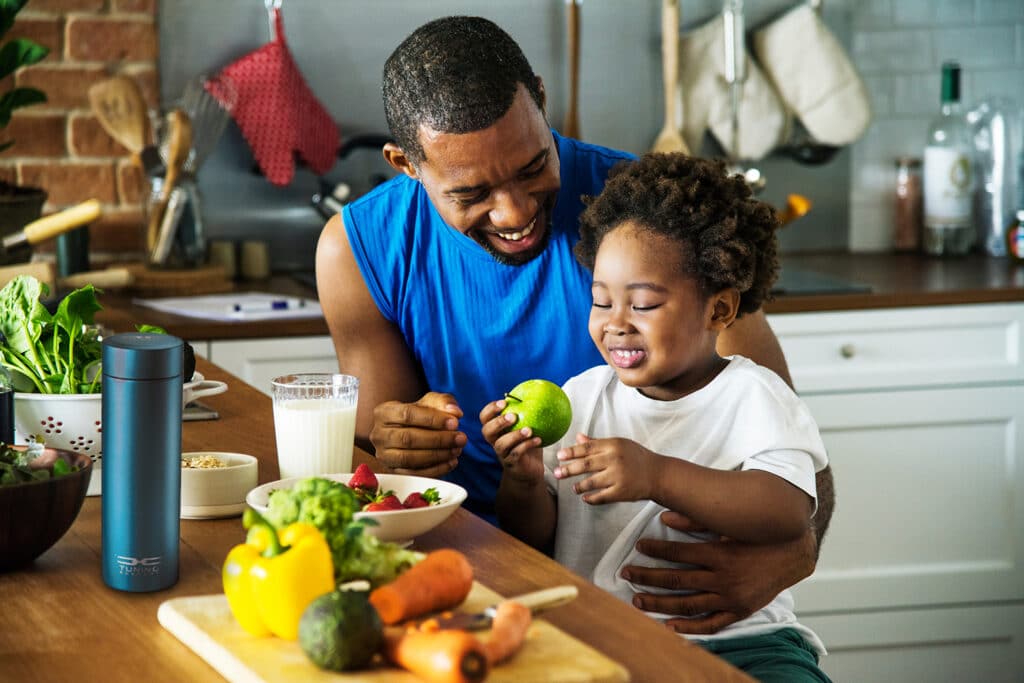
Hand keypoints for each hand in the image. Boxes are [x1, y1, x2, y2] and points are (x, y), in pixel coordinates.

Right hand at [369, 392, 466, 476]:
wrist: (407, 432)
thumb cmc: (419, 415)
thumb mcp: (430, 402)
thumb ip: (443, 402)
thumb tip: (455, 412)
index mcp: (384, 412)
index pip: (407, 414)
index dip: (433, 419)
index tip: (455, 422)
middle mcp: (378, 434)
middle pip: (408, 438)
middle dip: (438, 439)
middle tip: (461, 438)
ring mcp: (383, 455)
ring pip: (409, 459)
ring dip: (437, 455)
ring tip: (457, 450)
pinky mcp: (392, 471)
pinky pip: (414, 474)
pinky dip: (435, 470)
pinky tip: (452, 462)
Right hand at [480, 399, 543, 483]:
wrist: (528, 470)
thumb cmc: (527, 444)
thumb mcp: (526, 426)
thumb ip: (527, 413)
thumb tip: (539, 390)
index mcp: (496, 429)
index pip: (484, 417)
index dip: (490, 409)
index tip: (504, 402)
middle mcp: (495, 441)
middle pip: (487, 431)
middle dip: (498, 422)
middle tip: (513, 416)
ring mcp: (502, 454)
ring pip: (501, 444)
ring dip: (514, 436)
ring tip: (529, 430)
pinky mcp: (511, 464)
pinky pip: (516, 454)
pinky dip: (527, 446)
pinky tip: (538, 440)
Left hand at [553, 435, 659, 503]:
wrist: (658, 474)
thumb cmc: (636, 457)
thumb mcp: (619, 444)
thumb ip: (597, 442)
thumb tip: (578, 437)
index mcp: (613, 445)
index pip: (587, 448)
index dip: (571, 452)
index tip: (559, 455)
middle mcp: (615, 460)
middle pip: (585, 464)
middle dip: (568, 469)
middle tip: (556, 473)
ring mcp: (618, 476)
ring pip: (591, 482)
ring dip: (579, 486)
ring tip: (574, 488)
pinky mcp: (622, 492)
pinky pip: (601, 497)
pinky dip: (591, 498)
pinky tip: (585, 498)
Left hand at [623, 511, 816, 634]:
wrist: (794, 553)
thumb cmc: (758, 535)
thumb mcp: (729, 524)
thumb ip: (697, 520)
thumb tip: (665, 515)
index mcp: (720, 554)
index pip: (679, 553)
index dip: (656, 549)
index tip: (638, 546)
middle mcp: (724, 578)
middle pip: (677, 580)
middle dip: (647, 577)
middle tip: (626, 574)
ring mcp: (731, 598)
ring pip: (688, 604)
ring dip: (659, 603)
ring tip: (637, 600)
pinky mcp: (740, 611)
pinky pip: (711, 624)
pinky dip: (690, 627)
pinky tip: (669, 625)